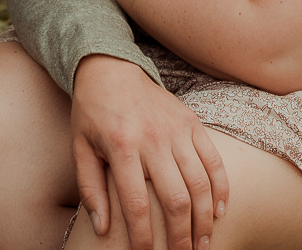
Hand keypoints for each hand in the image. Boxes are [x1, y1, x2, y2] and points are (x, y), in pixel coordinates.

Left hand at [72, 55, 228, 249]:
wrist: (110, 68)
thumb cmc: (92, 113)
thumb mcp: (80, 148)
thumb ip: (90, 189)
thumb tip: (102, 228)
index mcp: (121, 146)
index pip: (136, 203)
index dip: (143, 236)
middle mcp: (152, 138)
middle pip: (174, 198)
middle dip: (180, 236)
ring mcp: (176, 129)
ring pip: (200, 183)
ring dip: (204, 220)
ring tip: (203, 244)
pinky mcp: (192, 122)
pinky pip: (213, 160)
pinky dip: (221, 188)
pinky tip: (221, 211)